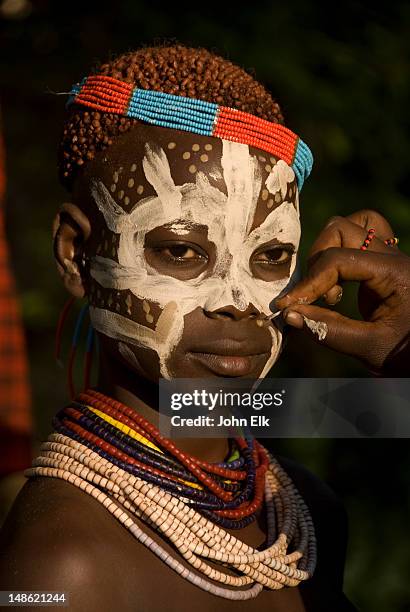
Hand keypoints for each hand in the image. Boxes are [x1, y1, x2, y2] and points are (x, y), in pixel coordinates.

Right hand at [275, 210, 409, 374]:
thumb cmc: (407, 354)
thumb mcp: (371, 348)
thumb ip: (329, 330)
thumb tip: (289, 315)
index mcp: (395, 273)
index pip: (338, 260)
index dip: (308, 282)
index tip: (287, 306)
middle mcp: (393, 257)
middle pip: (342, 229)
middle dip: (317, 260)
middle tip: (317, 297)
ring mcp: (390, 258)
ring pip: (350, 227)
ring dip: (327, 253)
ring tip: (328, 291)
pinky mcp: (383, 266)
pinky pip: (358, 241)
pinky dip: (338, 256)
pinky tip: (336, 287)